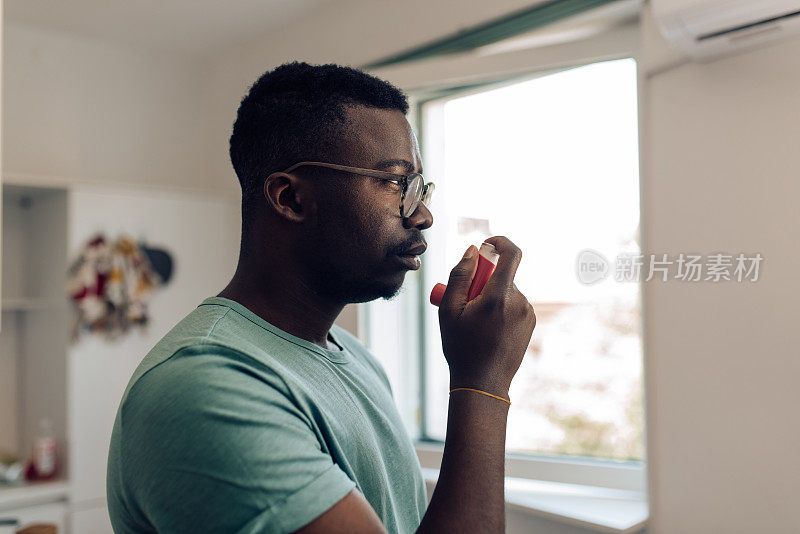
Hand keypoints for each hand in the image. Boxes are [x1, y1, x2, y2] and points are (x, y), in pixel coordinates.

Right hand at [437, 236, 536, 397]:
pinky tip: (488, 331)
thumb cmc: (461, 347)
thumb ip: (460, 275)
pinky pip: (513, 304)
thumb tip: (473, 250)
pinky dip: (500, 309)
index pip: (511, 254)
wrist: (482, 383)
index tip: (486, 245)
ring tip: (476, 324)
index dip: (499, 243)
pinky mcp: (531, 323)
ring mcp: (528, 313)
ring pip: (506, 291)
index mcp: (499, 296)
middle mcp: (520, 302)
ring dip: (490, 297)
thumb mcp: (448, 309)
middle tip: (465, 303)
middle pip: (502, 276)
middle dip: (482, 282)